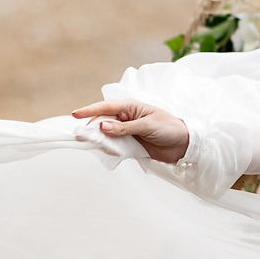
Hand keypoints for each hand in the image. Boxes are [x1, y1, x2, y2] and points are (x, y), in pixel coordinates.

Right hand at [72, 100, 189, 164]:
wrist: (185, 144)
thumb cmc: (170, 128)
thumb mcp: (147, 125)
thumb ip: (124, 127)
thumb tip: (103, 126)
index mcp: (131, 107)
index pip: (106, 107)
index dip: (90, 110)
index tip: (75, 114)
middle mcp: (126, 118)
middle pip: (102, 122)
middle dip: (92, 128)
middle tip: (82, 137)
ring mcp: (127, 132)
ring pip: (106, 135)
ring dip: (100, 140)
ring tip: (94, 145)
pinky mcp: (130, 145)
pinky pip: (114, 146)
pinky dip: (109, 149)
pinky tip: (107, 152)